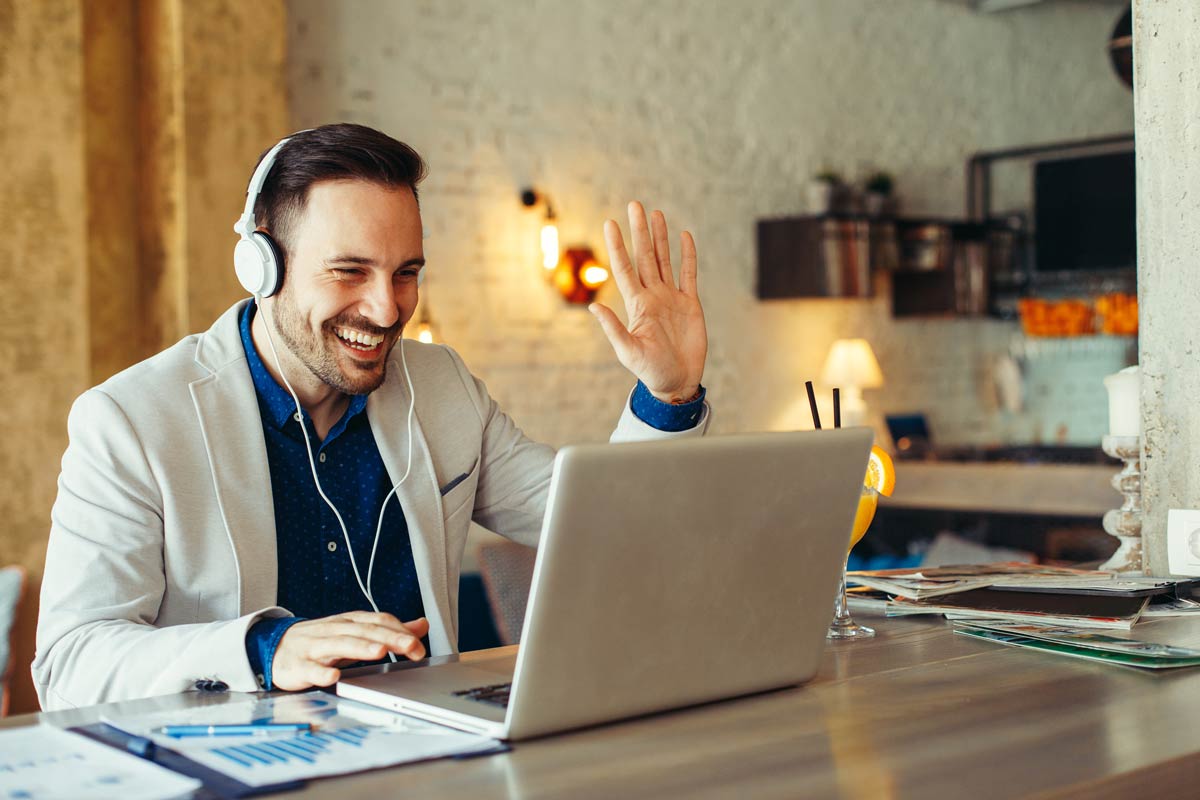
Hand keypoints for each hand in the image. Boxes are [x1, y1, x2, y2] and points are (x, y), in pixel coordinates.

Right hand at [270, 612, 428, 690]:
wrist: (275, 647)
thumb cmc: (320, 641)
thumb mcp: (355, 631)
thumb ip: (388, 630)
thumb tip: (421, 625)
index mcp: (349, 622)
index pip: (378, 621)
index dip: (400, 631)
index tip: (419, 645)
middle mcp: (334, 631)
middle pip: (364, 632)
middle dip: (389, 638)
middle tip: (411, 647)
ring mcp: (315, 647)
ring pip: (340, 645)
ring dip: (360, 648)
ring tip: (379, 652)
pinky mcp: (299, 666)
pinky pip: (310, 669)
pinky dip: (322, 673)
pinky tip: (333, 677)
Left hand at [590, 201, 706, 402]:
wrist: (676, 382)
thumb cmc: (650, 371)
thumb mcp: (628, 351)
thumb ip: (613, 328)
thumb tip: (593, 306)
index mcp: (637, 305)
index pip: (625, 268)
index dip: (617, 246)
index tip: (610, 223)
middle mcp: (652, 296)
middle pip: (645, 257)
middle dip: (640, 231)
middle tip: (635, 205)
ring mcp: (671, 298)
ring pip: (665, 260)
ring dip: (660, 237)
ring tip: (656, 214)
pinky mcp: (690, 304)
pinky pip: (689, 274)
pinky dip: (687, 255)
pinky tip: (684, 236)